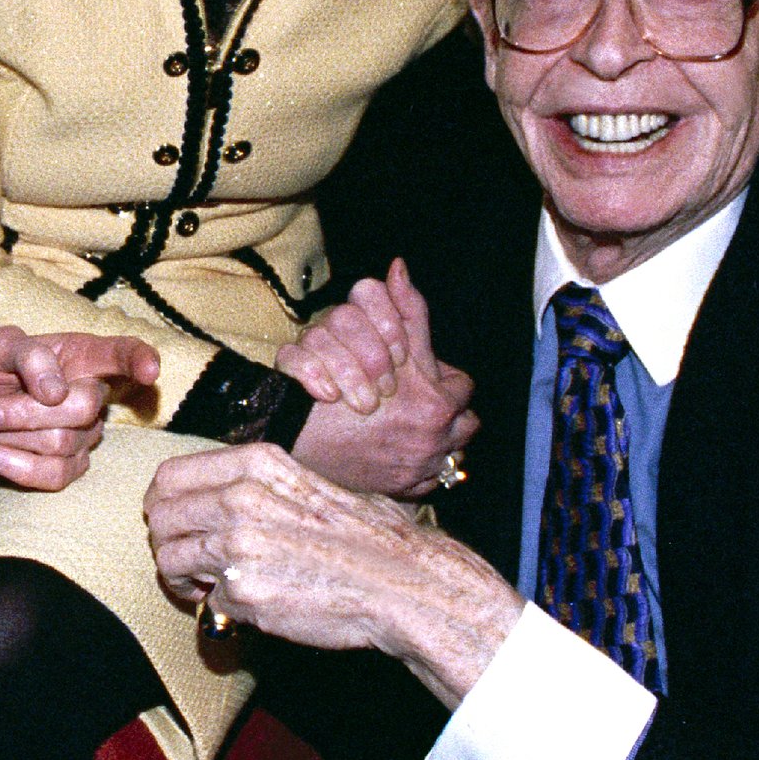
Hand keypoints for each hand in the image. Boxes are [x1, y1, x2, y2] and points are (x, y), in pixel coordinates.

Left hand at [0, 326, 161, 487]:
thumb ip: (27, 353)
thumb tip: (57, 391)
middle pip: (85, 407)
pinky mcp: (66, 468)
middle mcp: (89, 395)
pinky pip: (56, 475)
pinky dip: (18, 466)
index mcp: (80, 357)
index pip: (122, 354)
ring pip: (62, 442)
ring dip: (10, 436)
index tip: (149, 371)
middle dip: (27, 412)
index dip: (140, 360)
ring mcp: (82, 435)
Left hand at [145, 443, 520, 708]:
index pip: (169, 476)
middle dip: (165, 542)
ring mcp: (237, 545)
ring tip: (206, 588)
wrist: (401, 580)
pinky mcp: (242, 591)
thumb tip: (219, 500)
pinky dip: (216, 607)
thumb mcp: (309, 484)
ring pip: (168, 559)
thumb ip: (260, 487)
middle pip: (158, 517)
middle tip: (185, 561)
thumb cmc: (368, 536)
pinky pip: (205, 600)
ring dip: (181, 578)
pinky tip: (243, 605)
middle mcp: (239, 498)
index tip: (175, 522)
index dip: (163, 504)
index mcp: (256, 465)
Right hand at [275, 265, 420, 409]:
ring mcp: (308, 350)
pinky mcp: (286, 372)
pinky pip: (290, 357)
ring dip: (348, 373)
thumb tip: (399, 264)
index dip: (387, 322)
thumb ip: (413, 317)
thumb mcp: (412, 362)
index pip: (368, 291)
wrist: (340, 447)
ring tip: (366, 407)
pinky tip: (329, 397)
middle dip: (371, 356)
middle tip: (387, 392)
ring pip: (317, 335)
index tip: (401, 358)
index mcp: (363, 319)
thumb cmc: (388, 404)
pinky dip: (312, 376)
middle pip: (345, 316)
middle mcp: (334, 328)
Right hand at [284, 263, 478, 498]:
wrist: (292, 437)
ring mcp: (419, 471)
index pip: (463, 386)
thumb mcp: (372, 340)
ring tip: (414, 433)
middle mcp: (434, 442)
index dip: (444, 376)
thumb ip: (400, 309)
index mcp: (436, 405)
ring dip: (441, 444)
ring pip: (454, 456)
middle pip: (466, 425)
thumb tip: (400, 267)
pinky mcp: (401, 491)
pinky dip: (420, 472)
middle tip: (427, 410)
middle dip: (450, 415)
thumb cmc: (332, 385)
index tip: (425, 376)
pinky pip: (429, 484)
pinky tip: (397, 453)